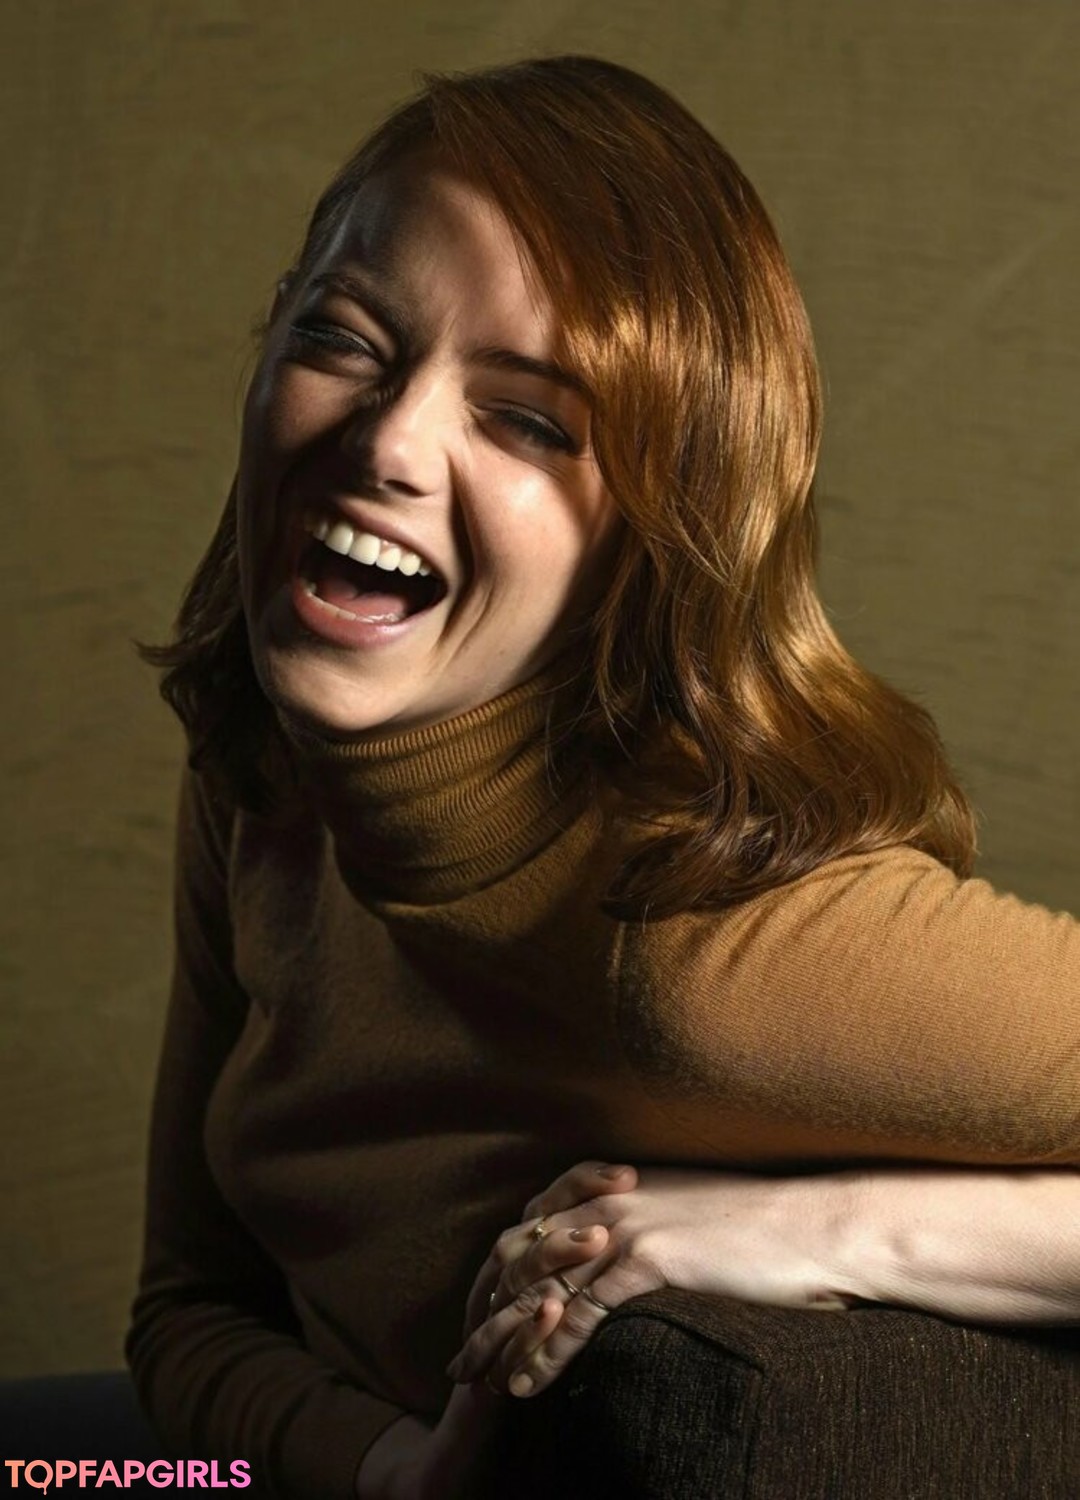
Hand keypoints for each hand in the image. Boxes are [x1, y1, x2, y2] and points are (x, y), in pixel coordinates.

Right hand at [359, 1163, 640, 1496]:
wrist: (493, 1419)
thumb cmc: (546, 1354)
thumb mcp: (576, 1303)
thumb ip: (598, 1267)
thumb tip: (644, 1226)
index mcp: (523, 1257)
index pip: (551, 1202)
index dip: (584, 1182)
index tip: (630, 1172)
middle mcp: (502, 1279)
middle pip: (532, 1229)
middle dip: (575, 1208)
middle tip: (618, 1192)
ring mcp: (489, 1320)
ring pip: (515, 1275)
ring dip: (554, 1256)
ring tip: (596, 1240)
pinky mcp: (484, 1366)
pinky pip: (501, 1340)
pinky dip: (529, 1324)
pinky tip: (555, 1310)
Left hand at [448, 1165, 862, 1398]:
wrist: (818, 1224)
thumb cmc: (763, 1226)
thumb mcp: (687, 1212)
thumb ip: (644, 1226)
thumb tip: (620, 1261)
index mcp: (612, 1183)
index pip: (527, 1226)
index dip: (496, 1276)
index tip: (478, 1316)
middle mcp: (606, 1197)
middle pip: (516, 1256)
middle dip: (481, 1309)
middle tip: (457, 1359)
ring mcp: (625, 1225)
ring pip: (538, 1287)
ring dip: (500, 1338)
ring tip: (476, 1382)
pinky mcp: (649, 1259)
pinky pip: (579, 1313)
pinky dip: (546, 1353)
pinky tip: (528, 1386)